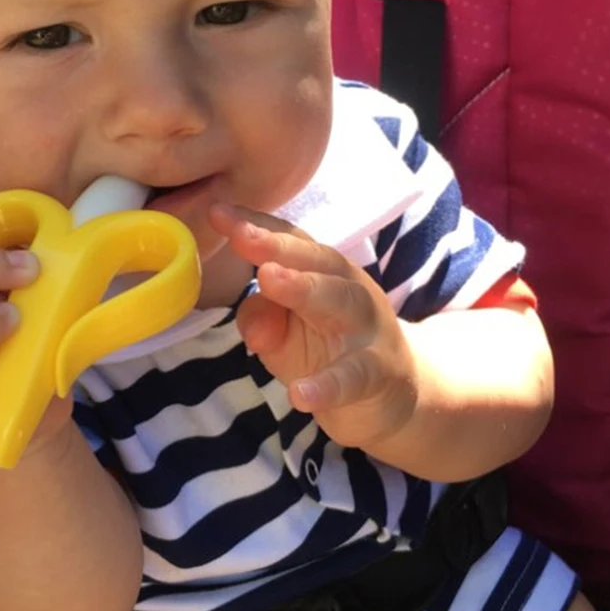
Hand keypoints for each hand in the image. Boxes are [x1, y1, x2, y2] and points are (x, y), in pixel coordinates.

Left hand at [209, 203, 417, 451]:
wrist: (392, 398)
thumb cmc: (329, 350)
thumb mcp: (285, 329)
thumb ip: (261, 316)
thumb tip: (254, 328)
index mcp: (323, 271)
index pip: (289, 241)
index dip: (255, 225)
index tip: (217, 212)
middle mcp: (348, 288)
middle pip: (316, 260)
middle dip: (277, 245)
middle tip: (241, 236)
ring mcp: (367, 329)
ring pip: (339, 301)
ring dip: (304, 288)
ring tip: (268, 280)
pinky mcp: (378, 373)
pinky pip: (353, 376)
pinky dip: (328, 385)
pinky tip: (300, 394)